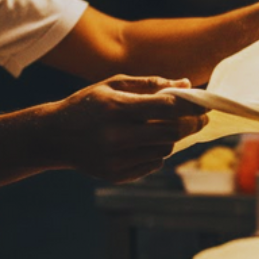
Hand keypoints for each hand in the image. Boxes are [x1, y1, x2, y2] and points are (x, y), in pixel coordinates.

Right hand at [50, 75, 207, 182]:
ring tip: (164, 127)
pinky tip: (144, 142)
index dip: (191, 106)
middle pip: (171, 133)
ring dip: (172, 138)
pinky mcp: (115, 174)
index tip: (204, 104)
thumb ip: (150, 83)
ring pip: (164, 150)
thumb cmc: (88, 104)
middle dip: (190, 125)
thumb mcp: (113, 85)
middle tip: (199, 119)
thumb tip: (185, 83)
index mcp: (117, 108)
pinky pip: (152, 164)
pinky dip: (157, 152)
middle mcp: (116, 136)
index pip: (167, 107)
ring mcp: (115, 158)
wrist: (54, 136)